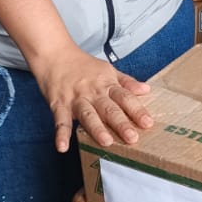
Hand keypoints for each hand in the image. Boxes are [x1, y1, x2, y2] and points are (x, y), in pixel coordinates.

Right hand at [32, 45, 153, 152]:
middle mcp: (93, 92)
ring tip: (106, 142)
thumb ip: (126, 82)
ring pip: (88, 115)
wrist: (54, 54)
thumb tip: (146, 90)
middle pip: (109, 109)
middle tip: (132, 137)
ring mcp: (75, 99)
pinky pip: (60, 121)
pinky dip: (61, 134)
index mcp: (107, 84)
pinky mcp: (59, 104)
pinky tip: (62, 147)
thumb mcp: (107, 70)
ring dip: (97, 128)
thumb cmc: (82, 65)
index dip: (137, 110)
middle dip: (121, 123)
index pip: (125, 98)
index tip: (147, 123)